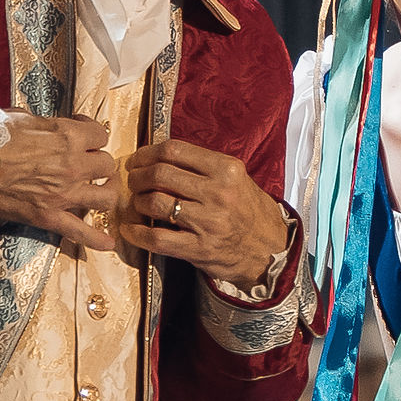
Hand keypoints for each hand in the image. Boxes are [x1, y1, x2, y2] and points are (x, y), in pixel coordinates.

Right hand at [0, 114, 116, 249]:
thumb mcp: (22, 117)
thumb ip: (47, 125)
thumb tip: (52, 127)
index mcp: (68, 136)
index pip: (101, 134)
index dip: (93, 133)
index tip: (84, 134)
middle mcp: (73, 166)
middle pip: (107, 165)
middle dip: (99, 161)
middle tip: (88, 161)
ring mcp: (63, 195)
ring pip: (106, 197)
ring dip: (105, 193)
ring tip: (100, 190)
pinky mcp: (48, 217)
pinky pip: (79, 232)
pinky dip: (96, 239)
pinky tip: (109, 244)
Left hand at [116, 139, 290, 287]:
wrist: (271, 249)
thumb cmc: (248, 211)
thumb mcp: (235, 179)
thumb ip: (202, 167)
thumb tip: (158, 159)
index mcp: (226, 169)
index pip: (174, 151)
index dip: (147, 153)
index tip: (138, 160)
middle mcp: (218, 192)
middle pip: (160, 174)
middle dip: (138, 177)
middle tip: (132, 181)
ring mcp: (209, 222)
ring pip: (156, 203)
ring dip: (138, 202)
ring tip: (138, 203)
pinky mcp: (200, 248)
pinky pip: (158, 238)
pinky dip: (137, 233)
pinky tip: (129, 230)